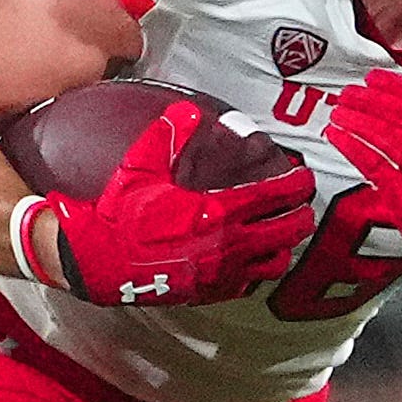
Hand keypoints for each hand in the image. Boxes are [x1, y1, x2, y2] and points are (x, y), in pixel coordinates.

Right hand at [28, 102, 314, 307]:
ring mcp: (223, 271)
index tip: (305, 177)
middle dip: (302, 215)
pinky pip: (252, 282)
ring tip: (285, 234)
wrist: (97, 260)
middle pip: (289, 230)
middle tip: (304, 205)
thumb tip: (189, 110)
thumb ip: (167, 135)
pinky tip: (255, 259)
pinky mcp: (212, 292)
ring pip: (277, 261)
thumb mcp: (139, 166)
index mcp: (218, 210)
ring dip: (286, 246)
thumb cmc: (119, 213)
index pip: (276, 194)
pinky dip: (261, 270)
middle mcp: (229, 243)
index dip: (297, 184)